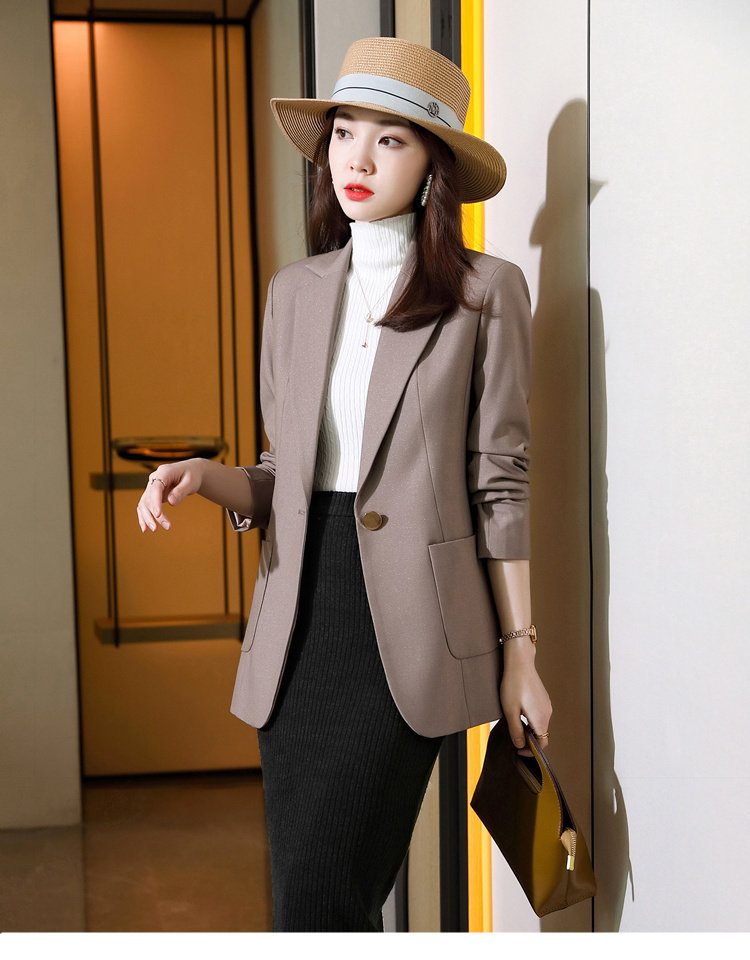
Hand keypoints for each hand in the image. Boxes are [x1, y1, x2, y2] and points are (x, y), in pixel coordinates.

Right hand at [136, 458, 205, 532]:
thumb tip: (171, 502)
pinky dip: (143, 516)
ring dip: (148, 518)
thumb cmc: (192, 475)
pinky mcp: (152, 494)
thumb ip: (181, 491)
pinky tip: (145, 529)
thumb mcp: (191, 482)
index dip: (155, 502)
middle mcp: (154, 478)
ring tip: (155, 530)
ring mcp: (151, 486)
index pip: (156, 488)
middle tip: (167, 526)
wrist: (191, 472)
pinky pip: (144, 506)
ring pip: (144, 503)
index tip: (158, 514)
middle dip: (155, 514)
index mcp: (163, 472)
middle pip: (149, 498)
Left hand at [499, 639, 552, 755]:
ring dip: (529, 729)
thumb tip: (520, 746)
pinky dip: (531, 719)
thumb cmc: (514, 685)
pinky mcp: (543, 698)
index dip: (531, 751)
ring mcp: (546, 705)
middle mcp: (547, 713)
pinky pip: (539, 714)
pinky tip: (519, 711)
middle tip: (513, 737)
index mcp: (541, 719)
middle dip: (528, 740)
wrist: (520, 663)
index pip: (542, 744)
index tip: (518, 751)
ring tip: (514, 723)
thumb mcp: (510, 711)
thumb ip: (516, 731)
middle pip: (541, 735)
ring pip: (540, 724)